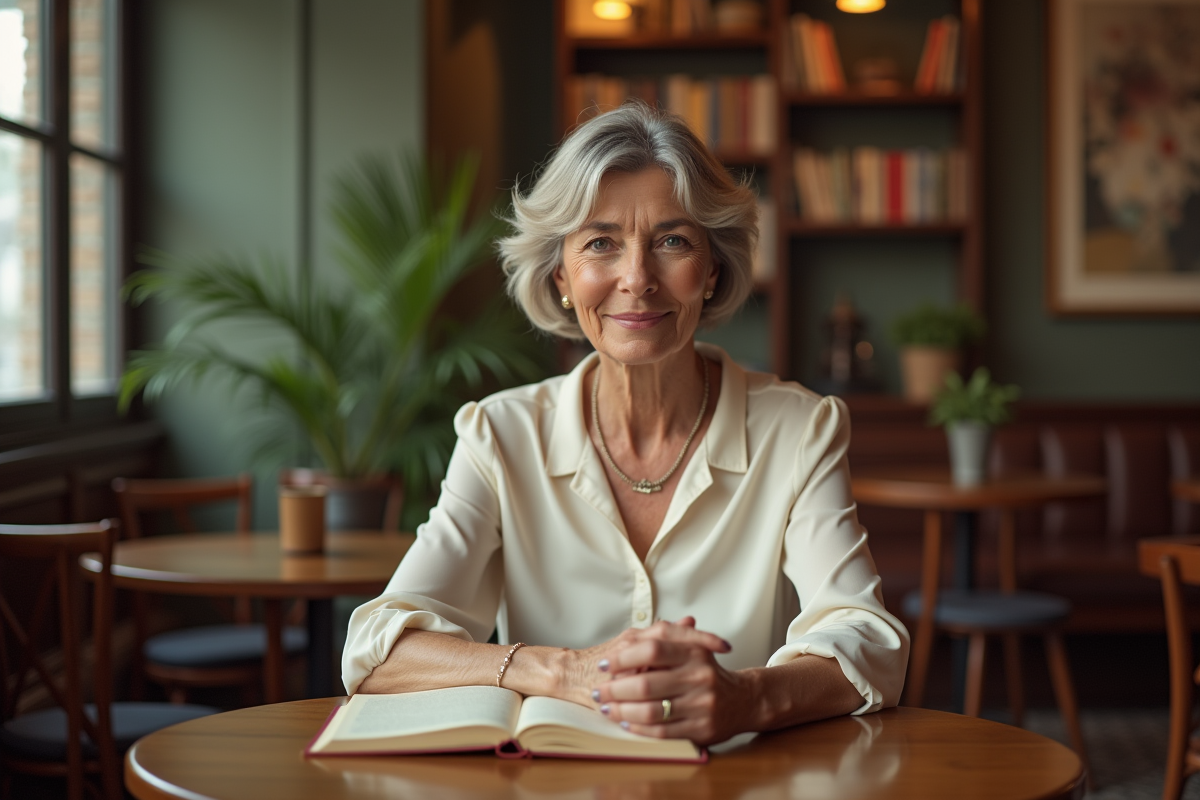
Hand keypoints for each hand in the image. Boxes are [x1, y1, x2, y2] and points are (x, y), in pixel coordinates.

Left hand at [589, 617, 751, 745]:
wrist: (742, 700)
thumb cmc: (706, 672)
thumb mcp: (690, 648)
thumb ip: (659, 641)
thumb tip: (622, 645)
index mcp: (695, 652)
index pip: (651, 650)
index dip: (622, 657)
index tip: (603, 663)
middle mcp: (700, 677)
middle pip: (646, 683)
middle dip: (615, 689)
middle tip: (598, 691)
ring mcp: (702, 705)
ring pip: (650, 711)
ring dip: (622, 711)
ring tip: (606, 708)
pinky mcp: (701, 729)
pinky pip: (661, 732)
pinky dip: (638, 728)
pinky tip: (626, 722)